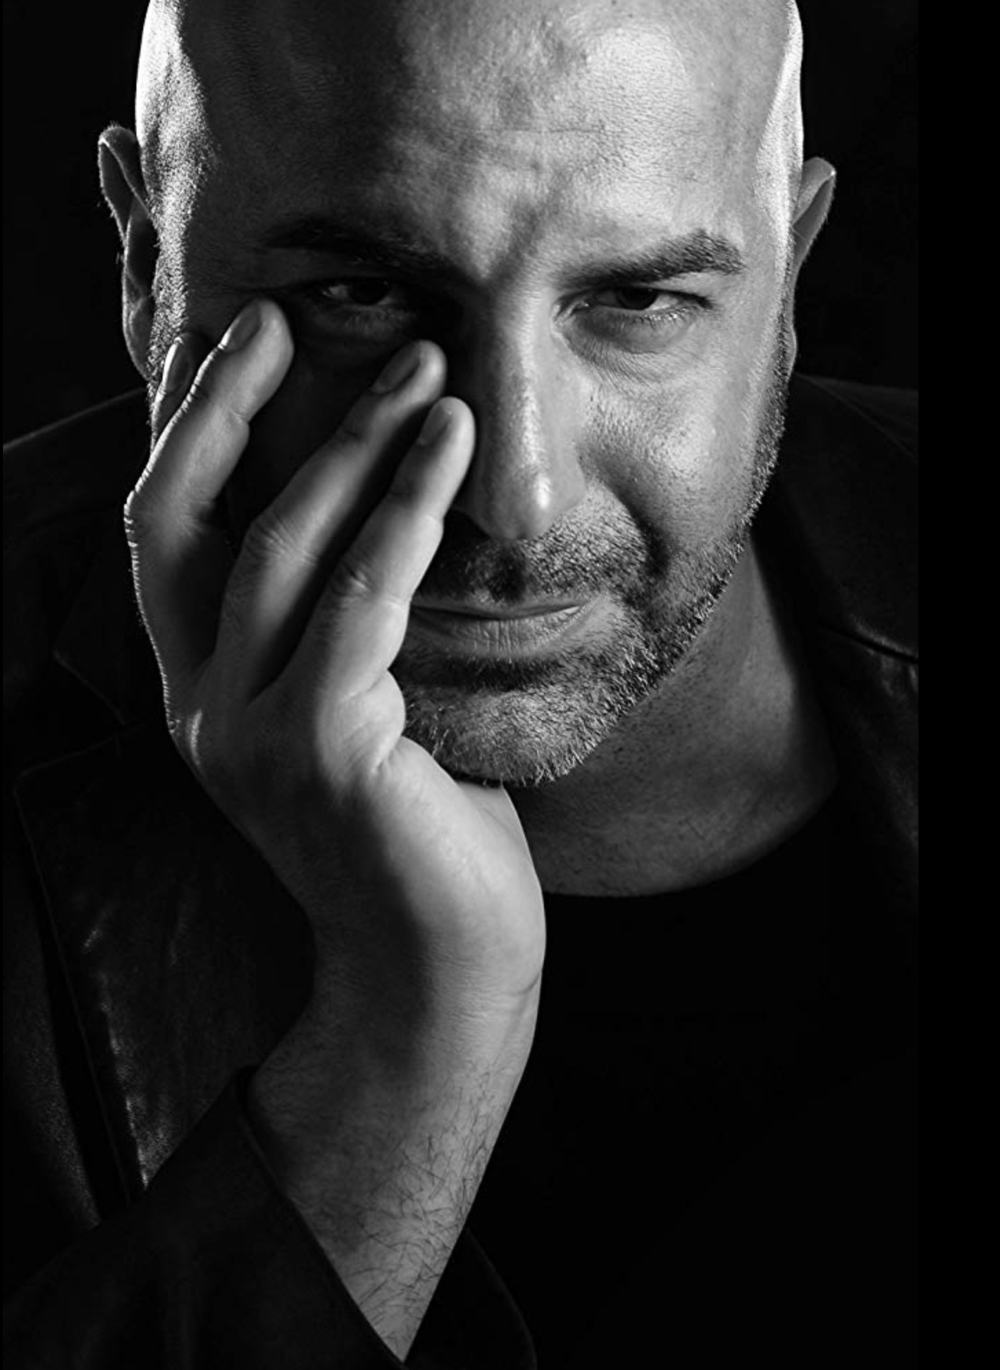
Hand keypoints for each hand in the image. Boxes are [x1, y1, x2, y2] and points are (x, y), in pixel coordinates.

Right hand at [126, 300, 545, 1354]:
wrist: (438, 968)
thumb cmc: (418, 833)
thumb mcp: (361, 712)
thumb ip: (342, 624)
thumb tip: (384, 501)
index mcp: (201, 694)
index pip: (167, 535)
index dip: (194, 427)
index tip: (251, 339)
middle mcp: (199, 710)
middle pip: (199, 520)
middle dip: (248, 406)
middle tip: (325, 320)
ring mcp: (246, 736)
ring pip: (281, 549)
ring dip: (352, 447)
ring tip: (424, 373)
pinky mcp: (319, 752)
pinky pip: (357, 606)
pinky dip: (402, 520)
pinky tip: (446, 453)